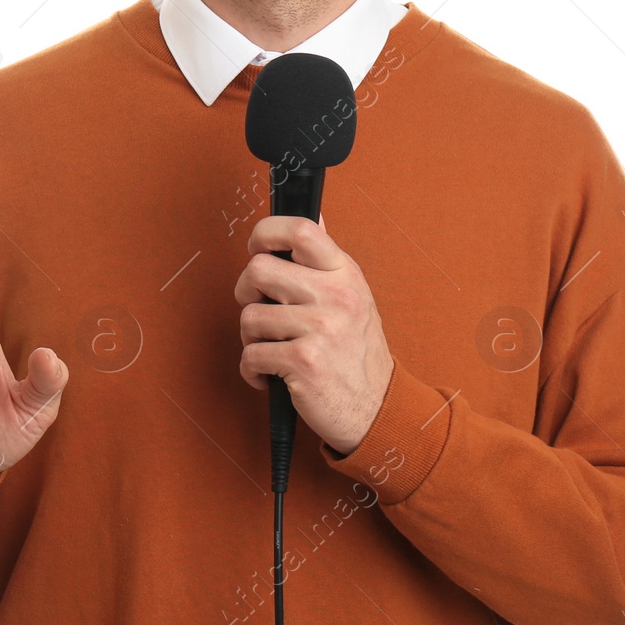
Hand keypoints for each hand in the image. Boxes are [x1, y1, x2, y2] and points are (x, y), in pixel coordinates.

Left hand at [234, 214, 393, 455]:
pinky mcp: (304, 362)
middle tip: (261, 311)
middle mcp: (336, 296)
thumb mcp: (353, 297)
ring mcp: (321, 328)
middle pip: (258, 269)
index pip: (302, 229)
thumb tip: (314, 214)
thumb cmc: (357, 354)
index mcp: (345, 274)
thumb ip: (326, 260)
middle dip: (247, 293)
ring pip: (249, 316)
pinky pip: (251, 355)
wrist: (377, 409)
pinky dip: (252, 371)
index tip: (257, 247)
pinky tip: (270, 376)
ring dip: (251, 339)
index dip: (266, 232)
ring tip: (272, 349)